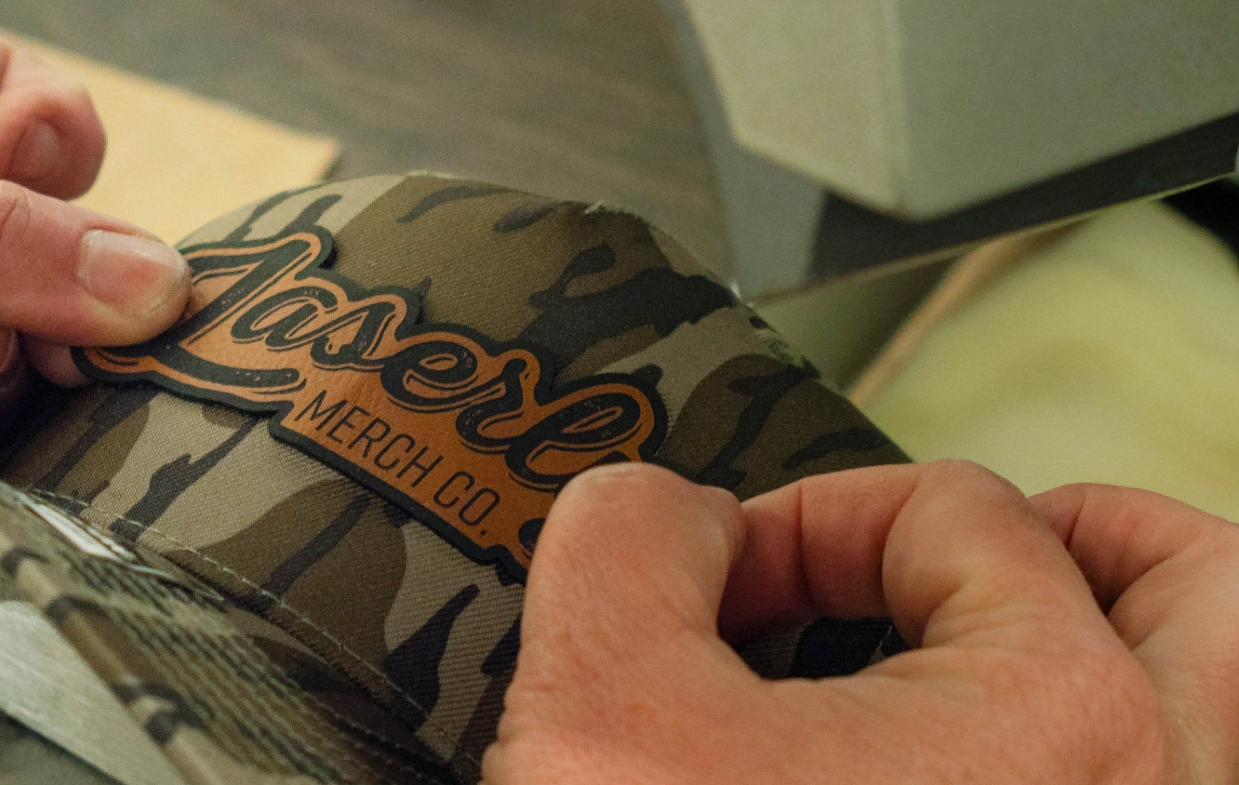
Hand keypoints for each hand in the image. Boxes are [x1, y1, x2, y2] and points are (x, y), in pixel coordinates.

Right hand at [485, 461, 1238, 782]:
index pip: (953, 516)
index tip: (731, 583)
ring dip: (1122, 641)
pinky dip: (1080, 759)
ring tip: (1019, 633)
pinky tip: (958, 777)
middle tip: (959, 551)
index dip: (812, 519)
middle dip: (1070, 540)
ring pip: (1213, 709)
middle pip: (1190, 593)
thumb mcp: (596, 710)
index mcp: (1057, 718)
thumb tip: (666, 521)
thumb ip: (627, 540)